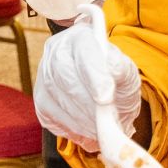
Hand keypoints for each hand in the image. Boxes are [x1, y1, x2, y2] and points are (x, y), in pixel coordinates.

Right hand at [33, 5, 139, 153]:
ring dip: (81, 120)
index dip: (94, 76)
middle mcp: (56, 50)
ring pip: (56, 98)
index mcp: (81, 37)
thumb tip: (112, 70)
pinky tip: (87, 130)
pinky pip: (50, 116)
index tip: (106, 98)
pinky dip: (71, 128)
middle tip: (106, 122)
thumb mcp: (126, 71)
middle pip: (64, 76)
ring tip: (101, 129)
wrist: (101, 86)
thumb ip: (122, 69)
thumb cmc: (114, 76)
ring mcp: (43, 74)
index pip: (84, 51)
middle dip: (87, 104)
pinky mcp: (40, 99)